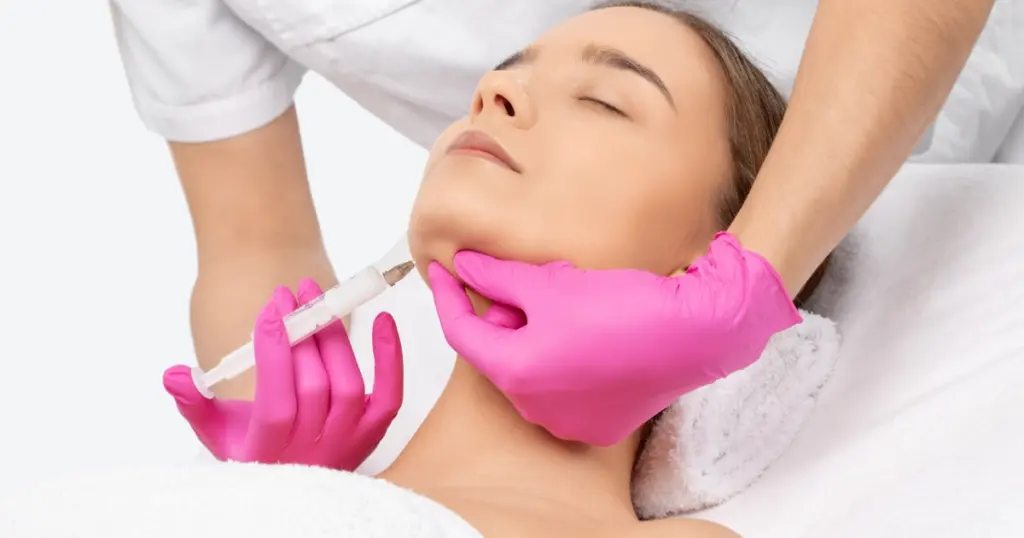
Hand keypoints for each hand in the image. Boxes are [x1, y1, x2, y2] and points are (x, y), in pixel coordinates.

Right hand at [162, 279, 403, 469]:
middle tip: (294, 291)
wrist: (297, 490)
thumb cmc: (255, 451)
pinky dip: (391, 358)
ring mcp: (348, 442)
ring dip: (334, 338)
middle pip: (314, 385)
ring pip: (348, 385)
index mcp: (269, 449)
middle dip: (303, 333)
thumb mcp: (216, 433)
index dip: (275, 350)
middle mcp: (313, 449)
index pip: (276, 398)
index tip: (272, 306)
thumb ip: (195, 403)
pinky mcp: (374, 433)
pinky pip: (390, 395)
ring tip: (317, 298)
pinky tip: (383, 320)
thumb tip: (174, 374)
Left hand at [428, 232, 800, 446]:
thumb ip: (499, 277)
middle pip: (499, 354)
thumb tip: (465, 266)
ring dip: (533, 338)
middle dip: (501, 317)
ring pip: (532, 372)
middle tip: (518, 280)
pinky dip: (563, 361)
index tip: (445, 268)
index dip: (448, 295)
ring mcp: (569, 421)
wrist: (694, 334)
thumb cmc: (624, 308)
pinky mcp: (601, 424)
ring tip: (562, 303)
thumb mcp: (552, 283)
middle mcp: (536, 408)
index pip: (462, 332)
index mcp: (516, 373)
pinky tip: (587, 333)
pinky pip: (565, 390)